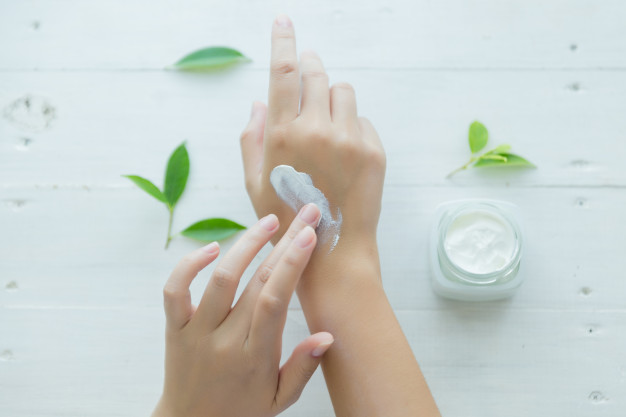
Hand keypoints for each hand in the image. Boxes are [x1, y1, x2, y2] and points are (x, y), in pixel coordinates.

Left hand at [152, 205, 332, 416]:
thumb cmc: (242, 411)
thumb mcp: (280, 399)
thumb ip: (303, 368)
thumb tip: (327, 336)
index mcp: (255, 357)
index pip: (275, 301)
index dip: (292, 264)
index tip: (309, 235)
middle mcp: (225, 340)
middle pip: (256, 281)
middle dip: (284, 243)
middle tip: (303, 215)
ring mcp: (196, 332)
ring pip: (220, 279)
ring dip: (245, 245)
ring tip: (268, 222)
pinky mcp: (175, 328)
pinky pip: (175, 291)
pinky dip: (188, 265)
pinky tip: (211, 248)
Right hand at [240, 15, 385, 253]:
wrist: (333, 250)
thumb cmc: (286, 217)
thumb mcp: (254, 182)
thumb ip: (251, 137)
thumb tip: (257, 101)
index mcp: (282, 135)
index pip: (282, 73)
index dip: (282, 41)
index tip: (284, 21)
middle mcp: (316, 130)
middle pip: (316, 74)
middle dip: (311, 69)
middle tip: (308, 76)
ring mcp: (349, 139)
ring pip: (343, 92)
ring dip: (333, 100)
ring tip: (327, 128)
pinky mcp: (373, 150)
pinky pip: (362, 119)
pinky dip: (352, 127)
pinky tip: (345, 155)